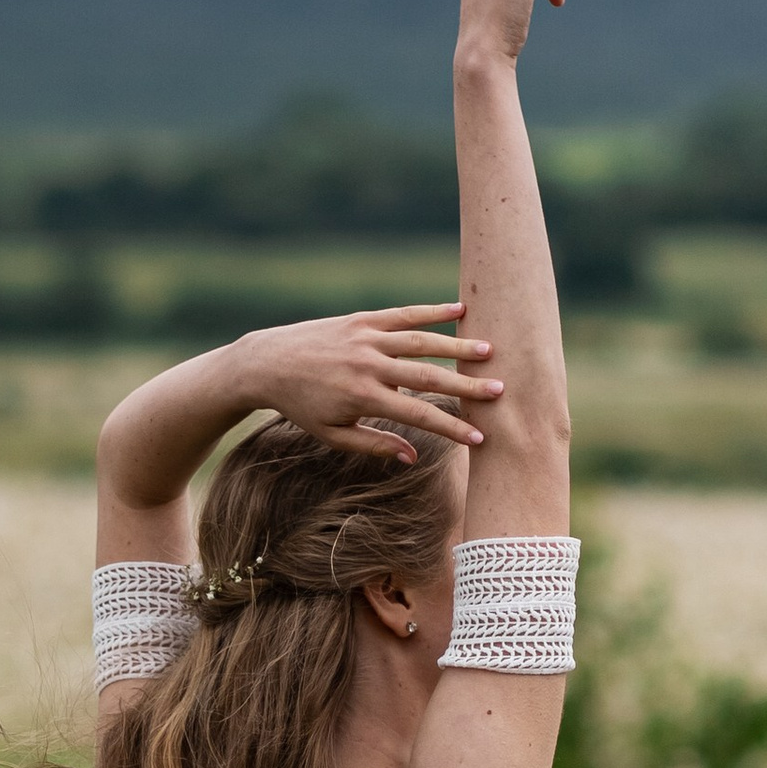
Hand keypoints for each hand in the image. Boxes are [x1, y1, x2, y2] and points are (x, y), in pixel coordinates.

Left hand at [229, 302, 501, 465]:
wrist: (267, 363)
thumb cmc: (301, 406)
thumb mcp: (333, 434)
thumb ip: (374, 444)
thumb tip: (412, 458)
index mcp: (363, 397)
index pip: (418, 414)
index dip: (451, 427)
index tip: (479, 437)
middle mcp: (368, 365)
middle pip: (428, 375)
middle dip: (466, 385)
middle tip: (499, 391)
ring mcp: (366, 338)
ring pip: (420, 340)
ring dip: (457, 345)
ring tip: (488, 351)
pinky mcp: (361, 320)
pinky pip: (402, 314)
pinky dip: (431, 311)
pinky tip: (459, 309)